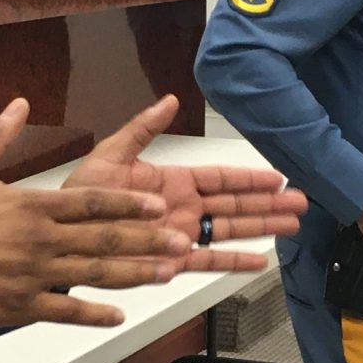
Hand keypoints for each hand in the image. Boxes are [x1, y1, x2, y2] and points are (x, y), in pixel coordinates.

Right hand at [0, 99, 188, 330]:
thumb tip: (18, 104)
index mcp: (30, 204)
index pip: (93, 202)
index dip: (130, 204)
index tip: (157, 206)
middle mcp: (40, 240)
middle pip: (106, 238)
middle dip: (148, 239)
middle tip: (181, 241)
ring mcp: (32, 275)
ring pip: (95, 274)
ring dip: (135, 274)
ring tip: (165, 274)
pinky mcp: (18, 306)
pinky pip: (65, 311)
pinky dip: (94, 315)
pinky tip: (118, 317)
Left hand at [63, 93, 306, 269]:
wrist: (61, 234)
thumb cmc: (81, 194)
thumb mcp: (112, 153)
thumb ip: (143, 128)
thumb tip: (170, 100)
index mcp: (174, 180)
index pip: (221, 177)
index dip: (250, 177)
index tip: (278, 177)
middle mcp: (183, 208)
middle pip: (236, 204)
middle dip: (269, 204)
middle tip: (301, 202)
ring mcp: (180, 234)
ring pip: (230, 230)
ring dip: (262, 228)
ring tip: (292, 226)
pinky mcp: (171, 260)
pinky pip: (207, 261)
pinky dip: (233, 262)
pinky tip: (260, 262)